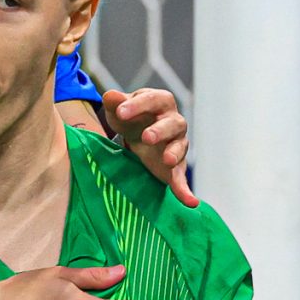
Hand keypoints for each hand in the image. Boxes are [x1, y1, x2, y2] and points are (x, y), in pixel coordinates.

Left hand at [101, 86, 196, 207]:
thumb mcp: (119, 109)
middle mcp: (173, 121)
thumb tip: (109, 96)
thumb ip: (115, 103)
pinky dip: (185, 190)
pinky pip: (181, 178)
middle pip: (172, 123)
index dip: (137, 105)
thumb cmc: (130, 118)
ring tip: (167, 160)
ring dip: (175, 153)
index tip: (121, 112)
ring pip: (180, 146)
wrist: (137, 134)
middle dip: (160, 130)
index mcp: (160, 102)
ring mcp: (177, 144)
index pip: (152, 99)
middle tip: (146, 137)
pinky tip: (190, 203)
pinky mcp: (176, 167)